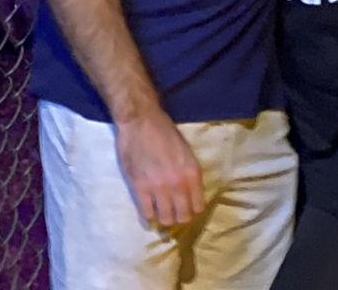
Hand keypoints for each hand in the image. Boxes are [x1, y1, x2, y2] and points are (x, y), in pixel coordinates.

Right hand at [113, 111, 205, 230]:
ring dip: (163, 218)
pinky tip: (147, 212)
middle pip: (183, 217)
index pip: (198, 208)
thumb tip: (190, 197)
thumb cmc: (163, 131)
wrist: (139, 118)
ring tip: (159, 212)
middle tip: (171, 211)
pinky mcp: (139, 186)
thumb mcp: (186, 152)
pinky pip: (147, 213)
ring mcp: (158, 187)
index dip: (191, 209)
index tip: (185, 207)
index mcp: (192, 173)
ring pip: (166, 219)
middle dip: (178, 216)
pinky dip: (148, 217)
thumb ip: (189, 176)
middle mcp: (178, 183)